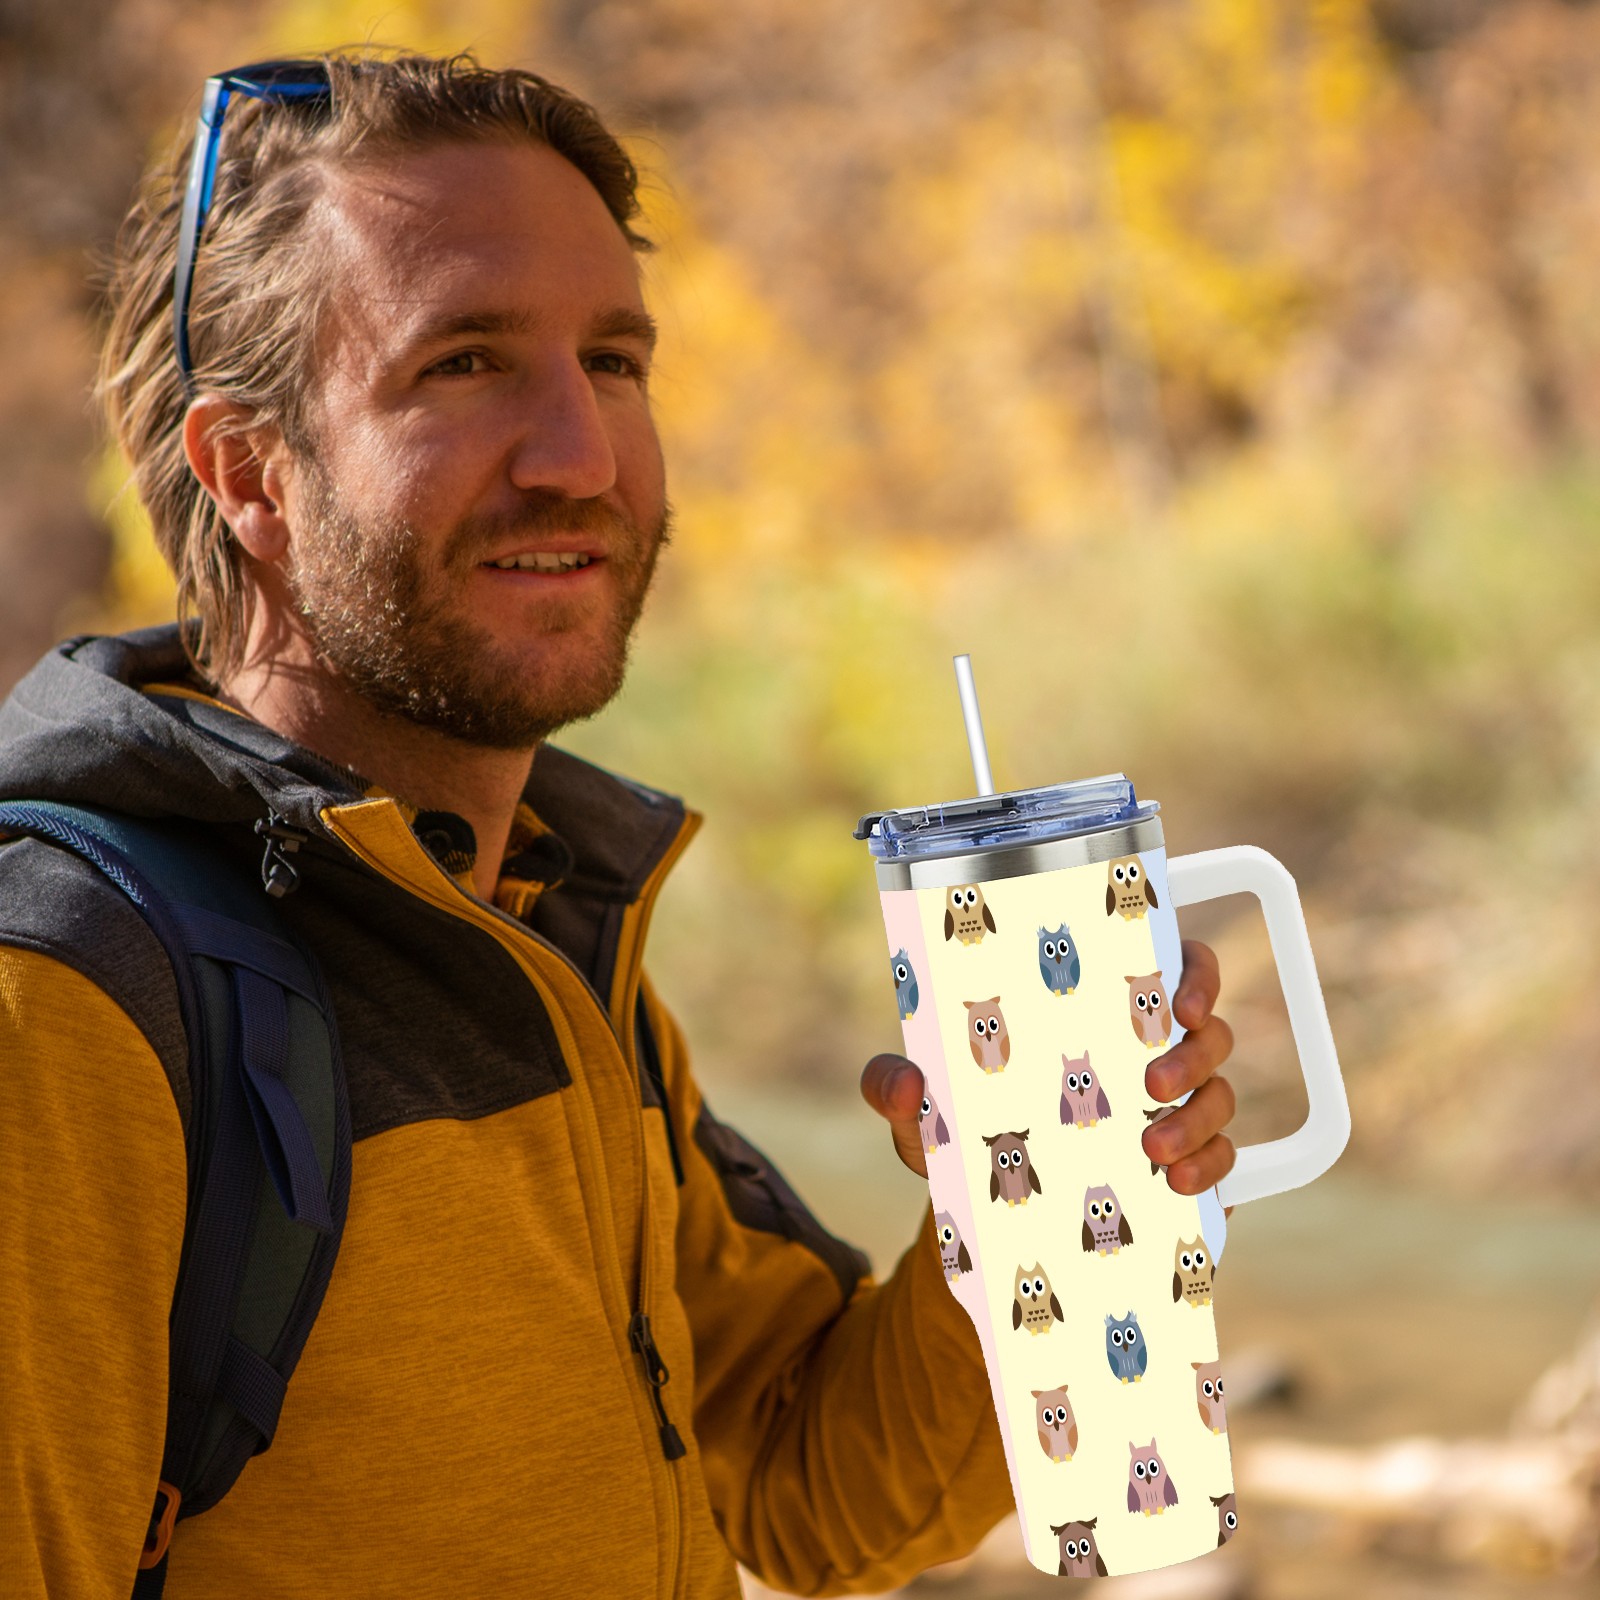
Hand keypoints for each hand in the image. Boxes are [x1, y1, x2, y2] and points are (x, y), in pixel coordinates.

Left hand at [859, 937, 1236, 1195]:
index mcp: (1099, 1014)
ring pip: (1221, 1095)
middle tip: (1150, 1084)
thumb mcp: (922, 1113)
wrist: (987, 1214)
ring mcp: (1176, 1111)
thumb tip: (905, 1083)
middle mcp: (1150, 1053)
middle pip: (1210, 1031)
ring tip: (1153, 1149)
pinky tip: (1178, 1184)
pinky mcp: (1187, 1167)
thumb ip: (896, 1088)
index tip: (1178, 999)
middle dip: (1193, 1054)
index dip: (1194, 973)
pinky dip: (1212, 1168)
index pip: (1174, 966)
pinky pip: (1227, 1160)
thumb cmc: (962, 1132)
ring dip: (1198, 1119)